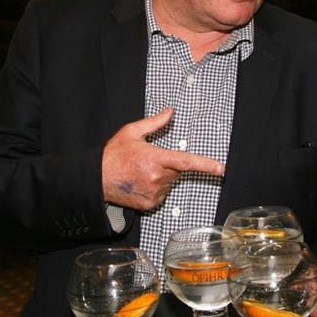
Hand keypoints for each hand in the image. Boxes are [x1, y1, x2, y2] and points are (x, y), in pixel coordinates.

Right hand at [102, 107, 224, 210]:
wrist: (96, 179)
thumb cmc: (113, 155)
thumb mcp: (132, 132)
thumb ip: (155, 122)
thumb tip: (171, 112)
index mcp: (155, 159)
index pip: (186, 162)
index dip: (206, 165)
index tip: (220, 168)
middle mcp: (156, 177)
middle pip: (177, 171)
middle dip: (170, 165)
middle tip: (151, 160)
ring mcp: (153, 193)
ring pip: (170, 183)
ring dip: (163, 177)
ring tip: (142, 172)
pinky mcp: (149, 204)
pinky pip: (162, 195)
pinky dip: (156, 188)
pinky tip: (141, 182)